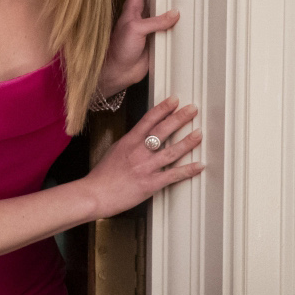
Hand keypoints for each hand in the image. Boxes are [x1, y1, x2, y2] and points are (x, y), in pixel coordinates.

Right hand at [82, 96, 204, 217]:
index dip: (163, 108)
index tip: (174, 100)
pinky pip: (173, 175)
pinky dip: (188, 170)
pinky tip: (199, 165)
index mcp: (128, 142)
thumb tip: (142, 135)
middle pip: (162, 131)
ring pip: (171, 152)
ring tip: (199, 133)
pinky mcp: (151, 183)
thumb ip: (130, 142)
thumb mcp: (114, 150)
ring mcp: (145, 167)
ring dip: (187, 142)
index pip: (148, 120)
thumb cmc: (102, 175)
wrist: (95, 194)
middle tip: (192, 109)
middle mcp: (138, 152)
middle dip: (179, 118)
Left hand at [101, 0, 180, 94]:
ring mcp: (150, 26)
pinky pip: (172, 27)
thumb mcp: (135, 30)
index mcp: (133, 7)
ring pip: (165, 8)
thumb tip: (175, 13)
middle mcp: (142, 14)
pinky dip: (181, 22)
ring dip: (175, 0)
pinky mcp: (158, 39)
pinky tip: (191, 18)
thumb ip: (154, 21)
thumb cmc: (118, 50)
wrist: (118, 72)